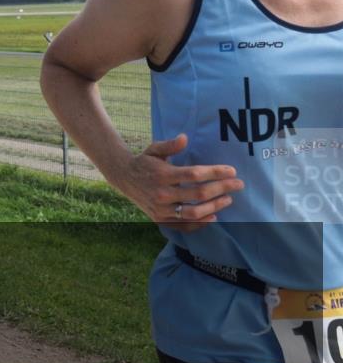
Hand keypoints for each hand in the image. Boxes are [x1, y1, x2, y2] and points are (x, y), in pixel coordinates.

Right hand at [117, 134, 243, 231]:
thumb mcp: (154, 149)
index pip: (195, 174)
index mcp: (162, 174)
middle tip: (238, 185)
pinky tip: (213, 215)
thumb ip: (170, 145)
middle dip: (222, 188)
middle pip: (199, 194)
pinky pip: (184, 225)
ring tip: (228, 199)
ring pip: (194, 212)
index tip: (231, 171)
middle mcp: (162, 193)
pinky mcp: (159, 219)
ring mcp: (161, 208)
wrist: (124, 178)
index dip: (215, 173)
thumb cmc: (144, 161)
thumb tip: (185, 138)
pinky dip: (200, 223)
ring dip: (215, 206)